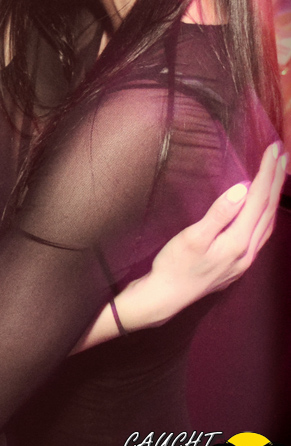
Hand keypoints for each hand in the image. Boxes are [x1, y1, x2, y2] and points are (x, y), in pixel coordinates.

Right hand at [119, 141, 286, 328]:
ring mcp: (245, 259)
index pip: (258, 200)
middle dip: (275, 180)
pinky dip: (266, 213)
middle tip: (281, 153)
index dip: (267, 173)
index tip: (273, 149)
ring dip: (274, 196)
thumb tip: (242, 189)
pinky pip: (261, 232)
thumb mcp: (193, 237)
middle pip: (268, 209)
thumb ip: (219, 213)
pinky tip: (262, 208)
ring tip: (277, 174)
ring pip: (268, 222)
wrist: (166, 297)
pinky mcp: (238, 262)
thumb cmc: (174, 265)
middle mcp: (248, 251)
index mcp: (238, 242)